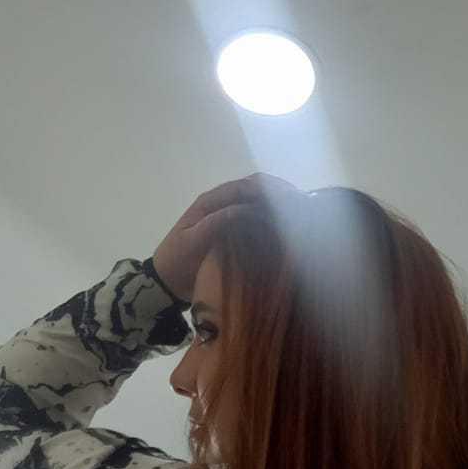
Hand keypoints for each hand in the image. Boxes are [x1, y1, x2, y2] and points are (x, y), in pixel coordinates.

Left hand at [152, 173, 298, 303]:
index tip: (290, 199)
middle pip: (255, 191)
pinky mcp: (232, 235)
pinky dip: (270, 224)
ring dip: (277, 208)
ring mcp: (228, 219)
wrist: (165, 282)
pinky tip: (285, 233)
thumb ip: (217, 221)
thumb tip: (247, 209)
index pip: (244, 186)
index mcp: (211, 202)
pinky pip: (255, 224)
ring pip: (258, 206)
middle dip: (278, 195)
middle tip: (302, 206)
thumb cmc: (177, 260)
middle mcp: (222, 205)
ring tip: (300, 218)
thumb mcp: (194, 240)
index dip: (268, 189)